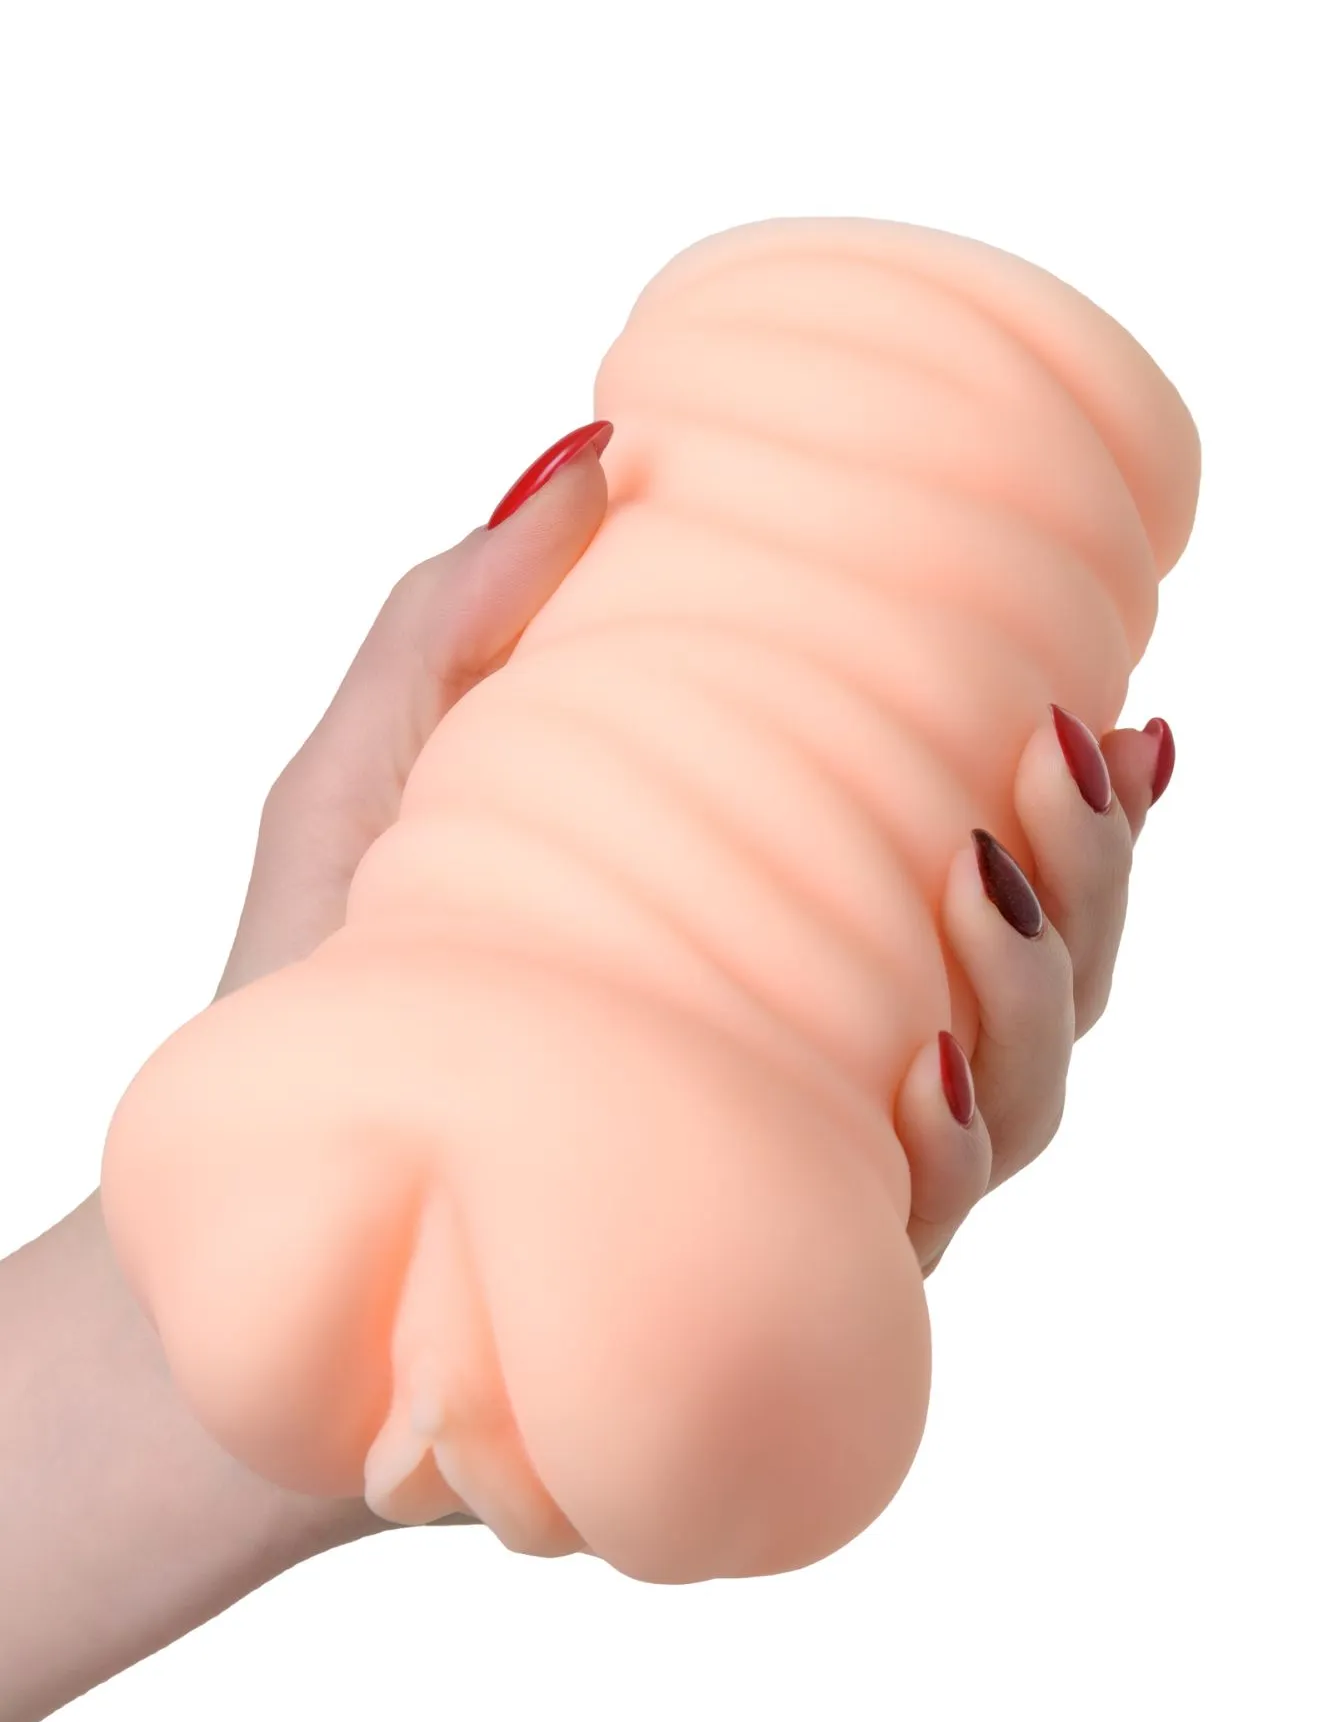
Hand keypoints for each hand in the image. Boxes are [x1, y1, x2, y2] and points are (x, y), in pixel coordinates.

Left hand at [220, 418, 1172, 1290]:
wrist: (249, 1191)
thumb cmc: (316, 987)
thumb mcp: (371, 775)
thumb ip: (464, 619)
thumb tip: (597, 450)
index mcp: (779, 941)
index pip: (976, 873)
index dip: (1081, 805)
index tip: (1116, 703)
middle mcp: (819, 1059)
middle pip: (1035, 980)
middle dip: (1091, 869)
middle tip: (1062, 753)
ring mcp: (799, 1172)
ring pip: (1011, 1102)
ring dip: (1044, 984)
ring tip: (992, 871)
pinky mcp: (762, 1272)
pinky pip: (906, 1228)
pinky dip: (947, 1144)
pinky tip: (930, 1066)